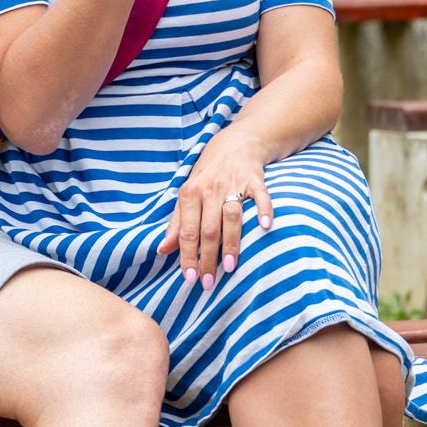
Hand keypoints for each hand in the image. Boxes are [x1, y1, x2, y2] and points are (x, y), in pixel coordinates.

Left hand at [155, 127, 275, 289]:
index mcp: (190, 193)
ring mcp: (233, 183)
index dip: (187, 255)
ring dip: (231, 243)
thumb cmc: (207, 176)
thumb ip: (176, 223)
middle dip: (207, 258)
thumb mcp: (188, 195)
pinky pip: (260, 196)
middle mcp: (210, 188)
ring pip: (231, 217)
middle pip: (208, 229)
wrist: (235, 144)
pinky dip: (263, 210)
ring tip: (230, 267)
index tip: (189, 278)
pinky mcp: (255, 179)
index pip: (187, 231)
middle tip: (208, 283)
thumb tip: (162, 250)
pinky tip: (265, 226)